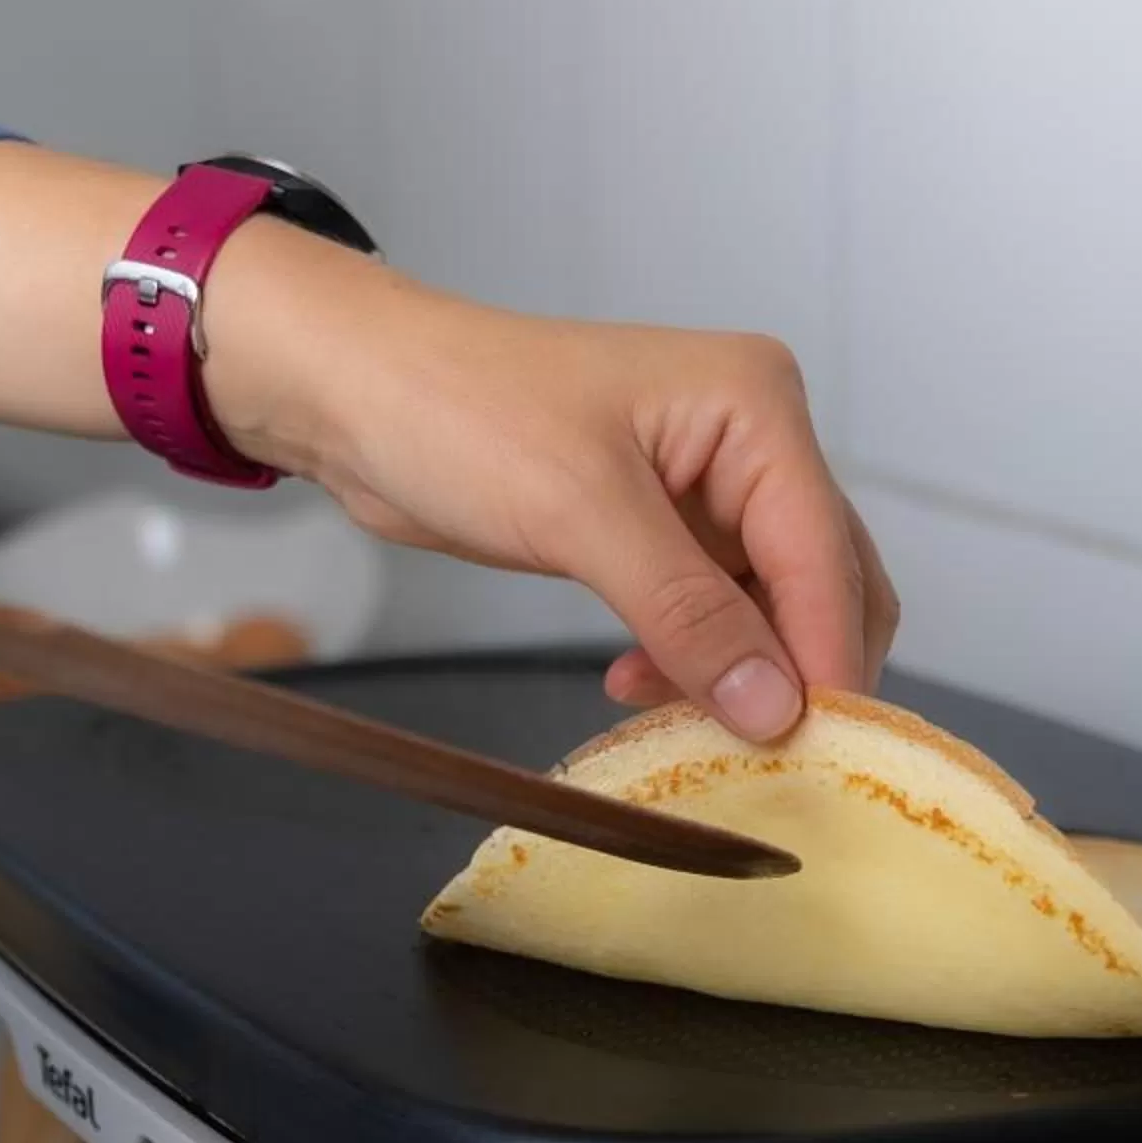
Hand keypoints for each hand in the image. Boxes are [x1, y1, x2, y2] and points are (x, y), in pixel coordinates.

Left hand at [0, 145, 890, 739]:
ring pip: (748, 607)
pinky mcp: (611, 508)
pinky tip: (631, 702)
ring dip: (723, 679)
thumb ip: (684, 612)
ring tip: (679, 742)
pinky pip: (680, 609)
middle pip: (812, 584)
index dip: (831, 666)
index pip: (835, 558)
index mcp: (744, 401)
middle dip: (786, 675)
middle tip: (748, 771)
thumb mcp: (572, 513)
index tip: (814, 761)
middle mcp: (723, 424)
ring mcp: (669, 468)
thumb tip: (779, 701)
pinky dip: (671, 664)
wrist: (306, 371)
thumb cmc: (427, 398)